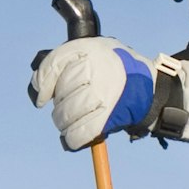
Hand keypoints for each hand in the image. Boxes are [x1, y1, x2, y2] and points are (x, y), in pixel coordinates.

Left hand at [31, 37, 154, 148]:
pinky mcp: (109, 115)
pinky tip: (74, 138)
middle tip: (71, 109)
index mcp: (87, 49)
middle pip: (59, 97)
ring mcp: (102, 92)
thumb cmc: (112, 71)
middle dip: (60, 107)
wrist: (149, 87)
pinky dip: (73, 139)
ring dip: (66, 124)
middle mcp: (95, 68)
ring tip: (76, 121)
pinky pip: (79, 133)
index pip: (53, 65)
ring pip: (65, 116)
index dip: (43, 84)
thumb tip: (39, 95)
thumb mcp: (89, 53)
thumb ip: (61, 64)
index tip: (42, 98)